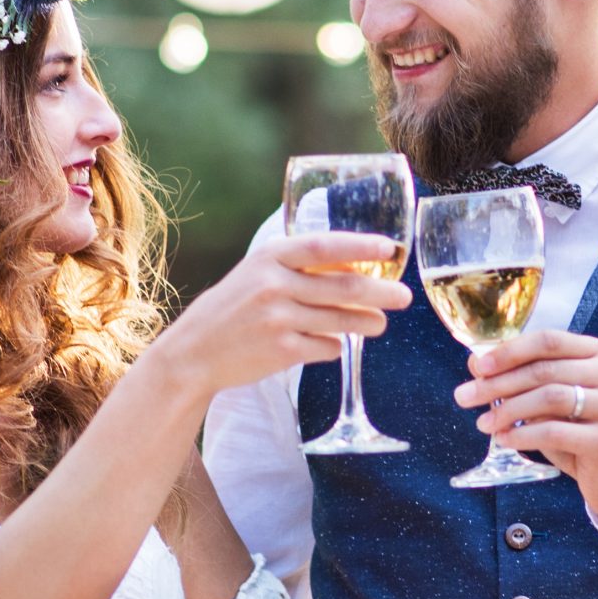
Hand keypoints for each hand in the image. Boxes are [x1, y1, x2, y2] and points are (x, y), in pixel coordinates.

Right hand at [156, 233, 411, 395]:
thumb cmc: (232, 309)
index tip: (389, 248)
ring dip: (368, 322)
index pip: (324, 246)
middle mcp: (274, 285)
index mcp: (269, 257)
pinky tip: (333, 344)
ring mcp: (278, 319)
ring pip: (341, 320)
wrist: (194, 352)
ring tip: (380, 323)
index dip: (360, 246)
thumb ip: (296, 267)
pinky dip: (335, 347)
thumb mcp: (256, 274)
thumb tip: (355, 267)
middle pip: (343, 287)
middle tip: (403, 296)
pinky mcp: (281, 351)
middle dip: (381, 292)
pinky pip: (326, 348)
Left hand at [453, 329, 597, 528]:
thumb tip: (477, 366)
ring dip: (508, 409)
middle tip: (465, 396)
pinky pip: (555, 431)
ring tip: (484, 423)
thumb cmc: (582, 433)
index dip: (509, 351)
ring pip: (549, 397)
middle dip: (497, 383)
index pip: (548, 341)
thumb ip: (525, 380)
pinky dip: (523, 435)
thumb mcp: (556, 401)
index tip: (476, 367)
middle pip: (544, 370)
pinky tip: (504, 439)